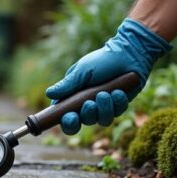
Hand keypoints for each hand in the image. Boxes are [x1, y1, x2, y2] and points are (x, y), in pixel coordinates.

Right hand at [45, 19, 171, 134]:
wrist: (128, 54)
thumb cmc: (101, 61)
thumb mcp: (81, 72)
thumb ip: (67, 85)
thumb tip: (48, 93)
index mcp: (74, 98)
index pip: (66, 118)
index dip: (67, 122)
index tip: (69, 117)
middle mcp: (87, 105)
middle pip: (83, 122)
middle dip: (87, 114)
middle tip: (89, 103)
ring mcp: (104, 107)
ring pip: (101, 120)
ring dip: (103, 108)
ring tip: (105, 93)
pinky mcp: (119, 106)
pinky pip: (117, 113)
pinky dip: (117, 102)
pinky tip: (118, 90)